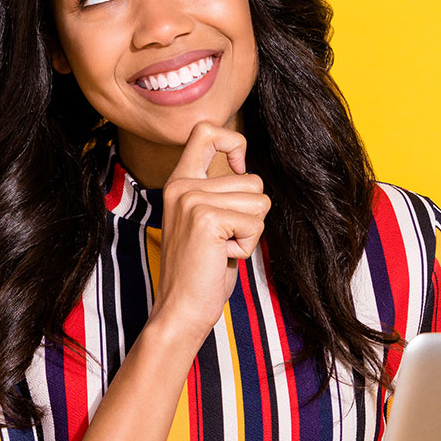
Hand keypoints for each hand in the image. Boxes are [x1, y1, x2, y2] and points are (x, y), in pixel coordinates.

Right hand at [149, 122, 269, 342]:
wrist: (181, 308)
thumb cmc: (201, 270)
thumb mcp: (208, 221)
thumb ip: (220, 193)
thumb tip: (248, 170)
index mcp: (180, 182)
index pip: (206, 131)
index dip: (233, 142)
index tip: (239, 168)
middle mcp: (183, 185)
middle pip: (253, 179)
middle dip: (252, 214)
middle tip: (224, 239)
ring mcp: (192, 199)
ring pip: (259, 201)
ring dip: (251, 231)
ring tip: (222, 248)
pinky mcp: (207, 218)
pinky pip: (256, 223)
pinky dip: (248, 245)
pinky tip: (223, 256)